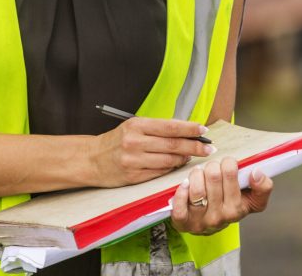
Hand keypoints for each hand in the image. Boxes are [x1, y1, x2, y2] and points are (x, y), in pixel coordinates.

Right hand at [89, 118, 215, 187]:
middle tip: (209, 148)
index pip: (169, 126)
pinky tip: (177, 165)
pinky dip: (171, 168)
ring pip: (169, 160)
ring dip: (184, 158)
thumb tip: (184, 132)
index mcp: (136, 126)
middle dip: (194, 146)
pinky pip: (160, 173)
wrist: (92, 159)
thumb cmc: (116, 141)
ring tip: (193, 156)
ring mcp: (134, 161)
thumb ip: (156, 129)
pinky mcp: (134, 176)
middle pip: (172, 144)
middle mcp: (134, 142)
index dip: (189, 129)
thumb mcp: (133, 127)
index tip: (204, 130)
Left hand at [170, 159, 273, 234]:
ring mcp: (201, 220)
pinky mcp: (184, 222)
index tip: (228, 163)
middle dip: (211, 166)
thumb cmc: (229, 206)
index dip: (228, 163)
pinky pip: (180, 205)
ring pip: (197, 189)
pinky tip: (185, 184)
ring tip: (199, 175)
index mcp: (238, 208)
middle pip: (213, 176)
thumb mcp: (252, 199)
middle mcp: (220, 216)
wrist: (210, 227)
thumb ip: (263, 187)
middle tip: (212, 168)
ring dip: (196, 175)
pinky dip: (181, 191)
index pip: (231, 174)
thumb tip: (257, 173)